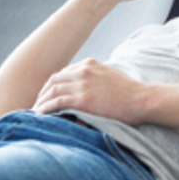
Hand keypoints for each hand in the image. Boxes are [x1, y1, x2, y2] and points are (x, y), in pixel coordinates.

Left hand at [33, 59, 149, 124]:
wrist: (142, 99)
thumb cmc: (131, 92)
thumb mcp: (111, 75)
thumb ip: (96, 78)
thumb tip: (89, 89)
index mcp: (89, 64)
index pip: (62, 73)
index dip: (51, 85)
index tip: (47, 96)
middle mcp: (83, 71)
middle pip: (53, 80)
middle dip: (43, 93)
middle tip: (37, 105)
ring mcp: (82, 84)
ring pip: (52, 91)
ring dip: (41, 102)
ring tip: (35, 113)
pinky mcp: (83, 99)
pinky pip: (57, 102)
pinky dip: (46, 108)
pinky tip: (41, 114)